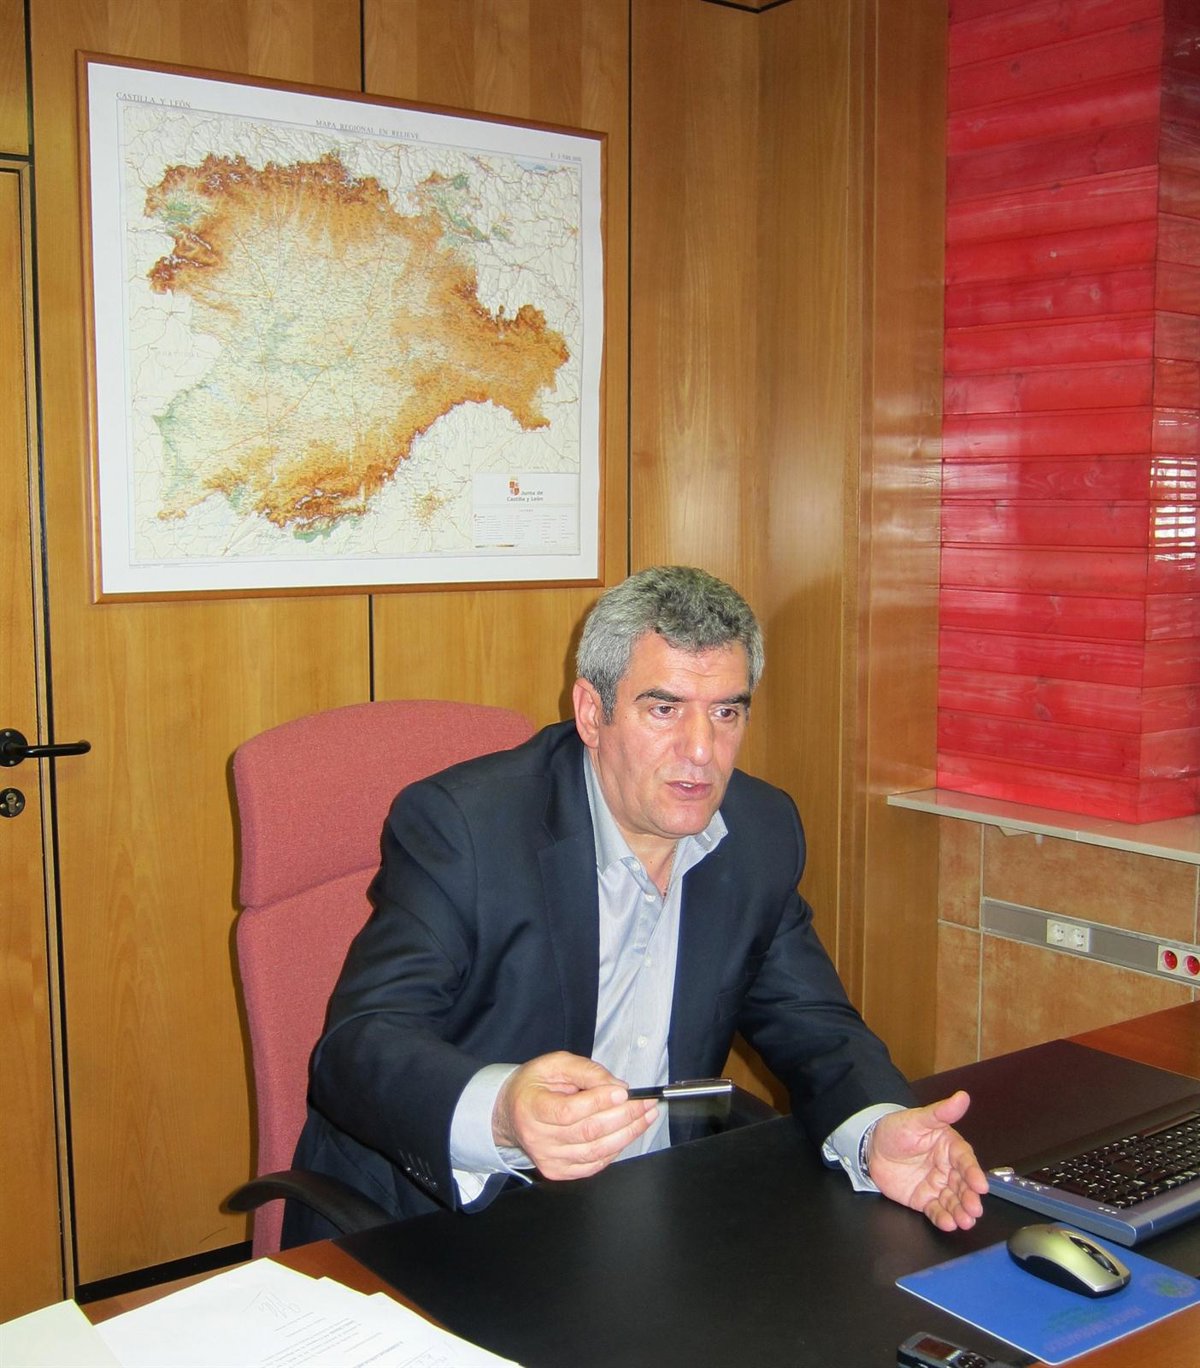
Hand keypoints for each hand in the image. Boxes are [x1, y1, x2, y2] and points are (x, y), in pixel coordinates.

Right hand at [492, 1051, 658, 1181]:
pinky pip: (593, 1165)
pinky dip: (615, 1149)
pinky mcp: (558, 1171)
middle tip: (646, 1104)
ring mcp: (548, 1159)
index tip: (624, 1093)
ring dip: (627, 1134)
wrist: (511, 1113)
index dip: (599, 1103)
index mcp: (531, 1108)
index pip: (568, 1111)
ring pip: (595, 1152)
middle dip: (624, 1117)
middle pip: (587, 1132)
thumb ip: (586, 1071)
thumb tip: (616, 1086)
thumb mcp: (555, 1064)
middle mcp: (537, 1138)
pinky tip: (627, 1133)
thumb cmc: (535, 1085)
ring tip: (645, 1117)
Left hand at [867, 1091, 988, 1230]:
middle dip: (970, 1198)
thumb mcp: (918, 1119)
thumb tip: (963, 1096)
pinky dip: (943, 1218)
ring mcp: (937, 1186)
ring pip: (953, 1201)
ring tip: (965, 1221)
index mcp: (950, 1148)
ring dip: (961, 1212)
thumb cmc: (898, 1129)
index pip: (966, 1161)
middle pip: (963, 1185)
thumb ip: (940, 1112)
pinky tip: (948, 1223)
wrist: (872, 1146)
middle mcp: (948, 1169)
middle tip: (974, 1209)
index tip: (981, 1185)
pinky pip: (936, 1211)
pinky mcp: (924, 1200)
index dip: (974, 1173)